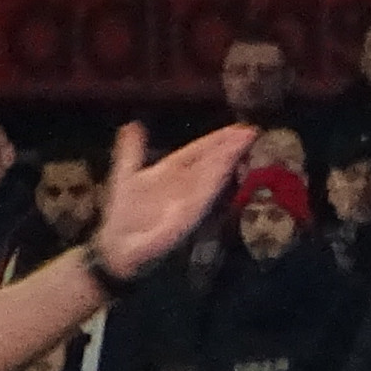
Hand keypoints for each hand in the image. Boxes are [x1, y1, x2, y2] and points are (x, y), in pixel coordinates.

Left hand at [95, 123, 254, 284]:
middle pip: (209, 161)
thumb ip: (131, 151)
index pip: (197, 152)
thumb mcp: (126, 175)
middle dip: (229, 146)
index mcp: (172, 173)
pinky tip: (225, 169)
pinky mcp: (186, 218)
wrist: (118, 247)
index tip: (239, 128)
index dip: (216, 139)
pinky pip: (201, 197)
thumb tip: (134, 124)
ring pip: (210, 175)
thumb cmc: (125, 215)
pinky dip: (213, 182)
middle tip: (252, 131)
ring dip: (227, 159)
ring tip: (244, 142)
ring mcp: (188, 201)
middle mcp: (185, 186)